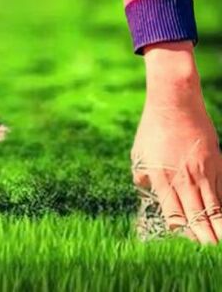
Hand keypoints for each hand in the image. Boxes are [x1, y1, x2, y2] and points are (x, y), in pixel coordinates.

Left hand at [131, 94, 221, 244]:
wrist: (175, 102)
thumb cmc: (153, 127)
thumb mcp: (139, 152)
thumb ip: (142, 174)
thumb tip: (143, 187)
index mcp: (162, 179)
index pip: (175, 217)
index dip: (182, 234)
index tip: (187, 242)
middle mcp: (183, 180)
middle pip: (197, 218)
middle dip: (204, 239)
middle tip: (209, 251)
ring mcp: (203, 172)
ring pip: (215, 209)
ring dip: (218, 229)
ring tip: (219, 243)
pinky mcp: (217, 163)